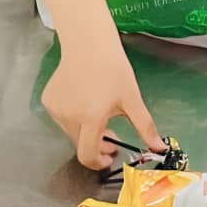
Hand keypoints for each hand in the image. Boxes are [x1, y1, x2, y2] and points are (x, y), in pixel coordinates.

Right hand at [42, 33, 160, 170]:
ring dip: (86, 131)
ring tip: (99, 114)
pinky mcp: (48, 101)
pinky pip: (62, 119)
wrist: (89, 43)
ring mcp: (55, 109)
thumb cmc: (114, 69)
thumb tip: (159, 149)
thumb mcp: (132, 99)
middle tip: (112, 134)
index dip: (98, 163)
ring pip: (72, 132)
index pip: (87, 155)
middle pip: (81, 144)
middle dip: (97, 145)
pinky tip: (84, 101)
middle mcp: (69, 116)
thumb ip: (144, 127)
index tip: (109, 157)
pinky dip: (74, 119)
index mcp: (90, 118)